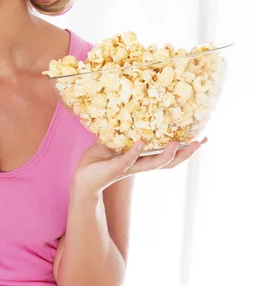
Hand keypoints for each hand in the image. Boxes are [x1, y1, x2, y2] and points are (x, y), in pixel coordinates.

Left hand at [73, 137, 208, 194]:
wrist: (83, 176)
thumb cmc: (99, 159)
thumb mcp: (113, 141)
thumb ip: (122, 131)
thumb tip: (128, 109)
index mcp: (142, 159)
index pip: (168, 156)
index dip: (186, 150)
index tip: (203, 139)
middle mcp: (140, 166)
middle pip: (168, 163)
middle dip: (185, 154)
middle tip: (198, 143)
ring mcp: (129, 168)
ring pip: (153, 165)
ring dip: (165, 155)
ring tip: (175, 144)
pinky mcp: (115, 169)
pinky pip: (127, 160)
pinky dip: (134, 152)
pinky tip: (141, 142)